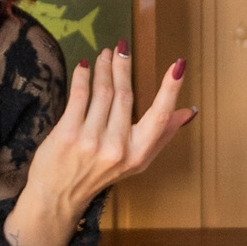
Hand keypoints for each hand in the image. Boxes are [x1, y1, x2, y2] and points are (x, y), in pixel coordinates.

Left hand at [5, 47, 195, 245]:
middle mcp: (117, 148)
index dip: (170, 89)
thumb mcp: (136, 162)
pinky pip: (80, 95)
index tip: (179, 65)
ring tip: (105, 55)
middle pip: (125, 96)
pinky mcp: (68, 134)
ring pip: (103, 92)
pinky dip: (83, 76)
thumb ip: (162, 136)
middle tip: (122, 48)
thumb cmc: (99, 176)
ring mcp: (92, 141)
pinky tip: (85, 66)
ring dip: (104, 68)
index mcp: (138, 154)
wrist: (58, 197)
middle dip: (123, 67)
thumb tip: (188, 112)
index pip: (159, 116)